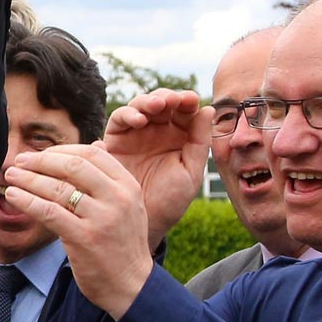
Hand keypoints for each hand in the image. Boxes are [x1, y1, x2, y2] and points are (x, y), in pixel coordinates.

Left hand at [0, 145, 156, 317]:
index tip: (41, 154)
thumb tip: (94, 147)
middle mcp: (117, 198)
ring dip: (28, 179)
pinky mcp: (84, 238)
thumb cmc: (122, 245)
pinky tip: (14, 196)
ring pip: (57, 188)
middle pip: (72, 165)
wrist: (131, 285)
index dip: (61, 150)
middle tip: (20, 161)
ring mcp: (101, 218)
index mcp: (128, 186)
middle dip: (41, 160)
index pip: (91, 154)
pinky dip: (27, 201)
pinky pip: (49, 212)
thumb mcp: (128, 206)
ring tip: (11, 177)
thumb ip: (110, 179)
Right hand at [102, 88, 211, 242]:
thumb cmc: (170, 202)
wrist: (142, 224)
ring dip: (147, 101)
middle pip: (161, 103)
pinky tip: (138, 121)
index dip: (187, 101)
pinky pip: (118, 120)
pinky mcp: (114, 141)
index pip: (184, 111)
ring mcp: (135, 135)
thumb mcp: (191, 172)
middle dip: (167, 97)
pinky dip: (127, 115)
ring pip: (139, 106)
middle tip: (171, 101)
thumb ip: (200, 142)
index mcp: (179, 137)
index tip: (191, 100)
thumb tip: (207, 109)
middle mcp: (157, 132)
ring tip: (156, 106)